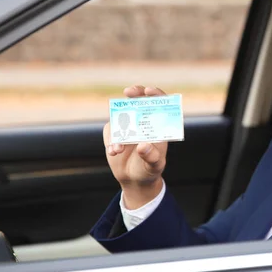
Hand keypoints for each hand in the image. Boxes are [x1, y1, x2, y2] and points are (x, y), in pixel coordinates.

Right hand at [104, 86, 167, 208]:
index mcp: (158, 125)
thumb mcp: (154, 165)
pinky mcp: (115, 132)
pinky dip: (110, 139)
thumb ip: (151, 156)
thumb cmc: (150, 170)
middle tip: (128, 92)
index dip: (155, 94)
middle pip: (140, 99)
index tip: (148, 91)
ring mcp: (128, 125)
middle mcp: (143, 121)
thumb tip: (143, 145)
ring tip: (118, 150)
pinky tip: (113, 152)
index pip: (160, 103)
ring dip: (118, 129)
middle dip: (135, 92)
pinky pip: (110, 129)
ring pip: (122, 115)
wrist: (134, 179)